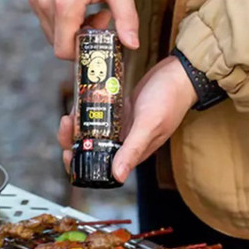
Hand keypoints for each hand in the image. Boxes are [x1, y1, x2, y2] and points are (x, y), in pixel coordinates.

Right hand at [24, 0, 138, 58]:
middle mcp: (44, 1)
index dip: (80, 51)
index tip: (97, 34)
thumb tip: (133, 45)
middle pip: (56, 41)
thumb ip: (126, 19)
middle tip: (99, 16)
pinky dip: (58, 12)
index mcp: (65, 5)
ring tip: (88, 4)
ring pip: (49, 28)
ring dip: (68, 25)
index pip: (63, 50)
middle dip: (77, 37)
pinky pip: (42, 12)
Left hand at [58, 56, 197, 180]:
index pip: (99, 168)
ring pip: (90, 131)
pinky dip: (86, 110)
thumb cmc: (170, 98)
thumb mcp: (149, 125)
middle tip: (67, 123)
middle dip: (71, 140)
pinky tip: (80, 102)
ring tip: (71, 112)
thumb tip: (117, 176)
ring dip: (76, 125)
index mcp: (130, 152)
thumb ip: (132, 149)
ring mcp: (120, 126)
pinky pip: (96, 115)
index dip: (79, 164)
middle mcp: (123, 142)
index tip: (68, 152)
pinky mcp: (118, 111)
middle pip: (88, 149)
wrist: (181, 72)